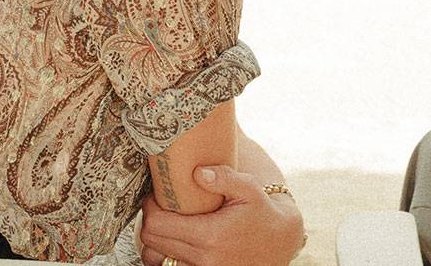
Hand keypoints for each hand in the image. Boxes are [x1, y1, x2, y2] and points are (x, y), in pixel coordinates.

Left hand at [139, 165, 304, 265]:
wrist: (280, 242)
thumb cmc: (263, 212)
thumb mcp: (249, 188)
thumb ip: (224, 177)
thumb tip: (198, 172)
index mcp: (210, 235)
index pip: (157, 224)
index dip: (150, 207)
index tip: (157, 196)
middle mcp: (203, 258)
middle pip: (151, 242)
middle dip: (150, 220)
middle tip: (159, 205)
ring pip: (155, 259)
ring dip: (154, 241)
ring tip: (165, 223)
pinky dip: (165, 255)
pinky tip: (173, 241)